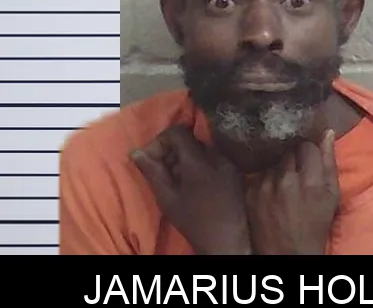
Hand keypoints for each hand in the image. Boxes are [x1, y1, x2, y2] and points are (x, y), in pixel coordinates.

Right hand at [130, 125, 251, 254]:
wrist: (225, 240)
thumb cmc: (193, 221)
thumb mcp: (167, 198)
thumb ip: (152, 172)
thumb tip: (136, 152)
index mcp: (198, 162)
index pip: (179, 132)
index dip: (163, 140)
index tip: (154, 158)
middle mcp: (217, 157)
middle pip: (191, 140)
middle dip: (174, 150)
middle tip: (164, 170)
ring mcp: (229, 164)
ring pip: (203, 149)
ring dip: (187, 158)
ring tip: (179, 179)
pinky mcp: (236, 172)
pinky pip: (215, 158)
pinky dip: (202, 164)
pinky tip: (195, 184)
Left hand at [245, 130, 339, 254]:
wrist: (287, 252)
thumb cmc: (315, 225)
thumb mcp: (331, 196)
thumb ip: (329, 163)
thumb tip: (327, 133)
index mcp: (310, 181)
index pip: (307, 145)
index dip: (310, 149)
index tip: (310, 157)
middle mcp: (285, 179)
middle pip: (288, 149)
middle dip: (294, 155)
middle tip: (298, 167)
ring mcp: (264, 185)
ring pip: (273, 160)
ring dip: (279, 165)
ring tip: (284, 179)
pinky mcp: (250, 192)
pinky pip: (260, 173)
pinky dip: (267, 177)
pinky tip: (272, 188)